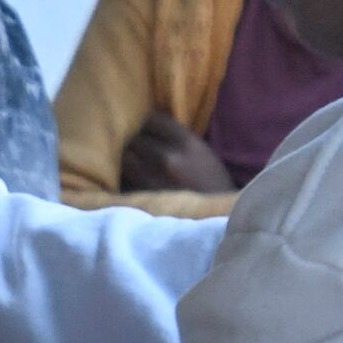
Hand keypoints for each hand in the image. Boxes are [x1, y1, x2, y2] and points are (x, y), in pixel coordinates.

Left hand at [121, 115, 237, 196]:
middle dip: (135, 142)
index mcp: (187, 144)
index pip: (154, 120)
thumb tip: (153, 129)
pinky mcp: (142, 197)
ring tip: (132, 164)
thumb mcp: (203, 155)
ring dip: (127, 159)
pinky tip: (132, 180)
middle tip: (137, 149)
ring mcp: (152, 178)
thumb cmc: (213, 188)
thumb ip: (179, 141)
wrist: (218, 222)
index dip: (147, 124)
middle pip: (135, 138)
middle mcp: (168, 157)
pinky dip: (125, 177)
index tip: (145, 129)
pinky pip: (124, 179)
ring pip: (125, 157)